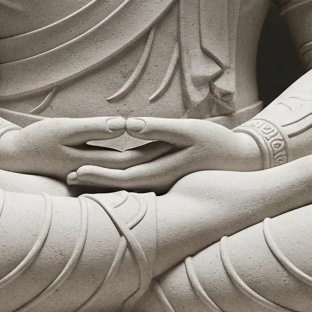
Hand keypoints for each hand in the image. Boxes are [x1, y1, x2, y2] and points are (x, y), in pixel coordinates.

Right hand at [0, 116, 168, 179]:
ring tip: (173, 152)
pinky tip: (147, 157)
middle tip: (185, 149)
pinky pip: (116, 172)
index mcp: (92, 166)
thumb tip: (123, 126)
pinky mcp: (87, 176)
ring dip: (148, 163)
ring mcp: (92, 179)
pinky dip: (133, 165)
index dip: (155, 151)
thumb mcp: (64, 129)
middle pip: (134, 170)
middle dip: (158, 159)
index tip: (178, 142)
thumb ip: (94, 128)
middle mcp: (95, 178)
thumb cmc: (37, 140)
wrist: (12, 157)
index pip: (132, 161)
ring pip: (127, 173)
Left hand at [70, 117, 260, 192]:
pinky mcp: (168, 177)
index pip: (123, 177)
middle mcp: (160, 182)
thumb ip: (159, 128)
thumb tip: (129, 125)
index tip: (76, 170)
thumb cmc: (217, 142)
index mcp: (163, 172)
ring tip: (79, 179)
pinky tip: (106, 177)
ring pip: (128, 186)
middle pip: (121, 185)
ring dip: (104, 183)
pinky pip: (139, 181)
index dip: (99, 174)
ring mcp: (164, 182)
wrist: (243, 160)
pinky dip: (120, 180)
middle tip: (68, 178)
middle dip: (95, 182)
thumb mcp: (190, 130)